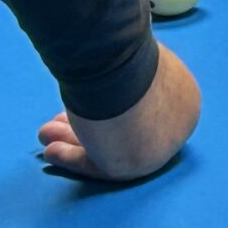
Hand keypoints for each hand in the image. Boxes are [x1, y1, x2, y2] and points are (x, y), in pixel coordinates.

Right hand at [38, 43, 199, 181]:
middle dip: (87, 126)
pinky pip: (100, 164)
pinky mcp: (135, 168)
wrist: (121, 75)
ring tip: (45, 134)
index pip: (145, 108)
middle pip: (126, 129)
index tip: (84, 103)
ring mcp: (160, 149)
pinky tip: (51, 151)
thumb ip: (125, 75)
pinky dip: (73, 158)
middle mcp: (176, 125)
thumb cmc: (125, 61)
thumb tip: (106, 76)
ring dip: (74, 140)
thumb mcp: (131, 60)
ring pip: (110, 146)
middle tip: (57, 120)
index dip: (112, 108)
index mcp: (183, 96)